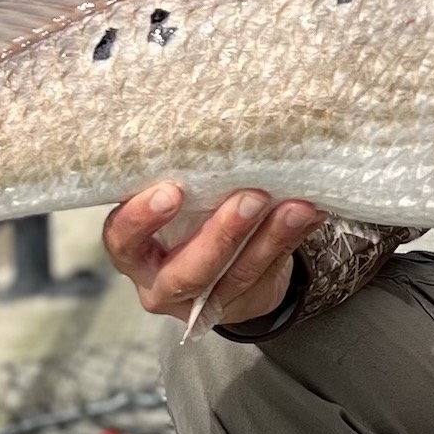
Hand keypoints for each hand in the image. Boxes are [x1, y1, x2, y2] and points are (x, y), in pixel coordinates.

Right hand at [103, 183, 322, 327]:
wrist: (214, 262)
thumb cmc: (182, 216)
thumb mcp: (173, 202)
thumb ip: (184, 179)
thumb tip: (219, 129)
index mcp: (133, 250)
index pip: (123, 239)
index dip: (142, 220)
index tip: (171, 191)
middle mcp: (160, 283)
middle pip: (187, 272)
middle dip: (222, 236)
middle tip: (252, 198)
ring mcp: (202, 301)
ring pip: (237, 276)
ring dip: (271, 238)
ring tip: (297, 207)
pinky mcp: (241, 303)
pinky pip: (268, 275)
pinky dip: (292, 241)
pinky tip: (311, 215)